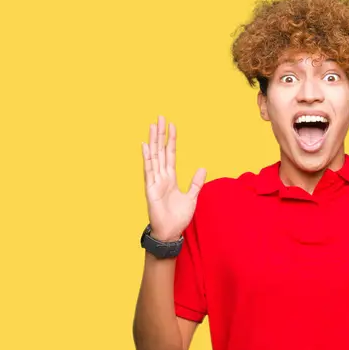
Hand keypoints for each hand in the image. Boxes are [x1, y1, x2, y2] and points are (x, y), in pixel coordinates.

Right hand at [142, 115, 206, 240]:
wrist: (171, 231)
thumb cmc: (178, 217)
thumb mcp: (192, 197)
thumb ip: (196, 182)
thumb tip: (203, 167)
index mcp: (171, 178)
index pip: (170, 154)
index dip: (171, 140)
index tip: (171, 125)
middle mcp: (161, 177)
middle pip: (161, 151)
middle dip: (161, 134)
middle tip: (160, 117)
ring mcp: (155, 181)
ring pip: (155, 156)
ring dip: (154, 141)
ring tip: (152, 126)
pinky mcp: (151, 189)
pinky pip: (149, 170)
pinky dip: (147, 158)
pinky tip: (145, 146)